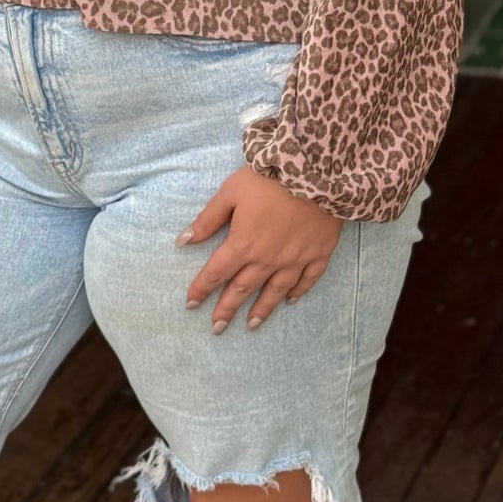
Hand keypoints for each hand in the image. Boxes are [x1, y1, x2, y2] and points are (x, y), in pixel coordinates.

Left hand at [177, 166, 342, 334]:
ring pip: (275, 291)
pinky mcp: (318, 254)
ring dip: (262, 309)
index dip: (202, 288)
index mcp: (244, 244)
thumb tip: (184, 240)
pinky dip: (298, 292)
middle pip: (243, 288)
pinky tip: (290, 301)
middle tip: (217, 328)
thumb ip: (208, 219)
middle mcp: (267, 259)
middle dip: (227, 309)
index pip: (217, 273)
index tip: (191, 304)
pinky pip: (307, 280)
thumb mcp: (231, 192)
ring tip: (251, 325)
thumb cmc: (269, 179)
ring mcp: (295, 260)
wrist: (316, 173)